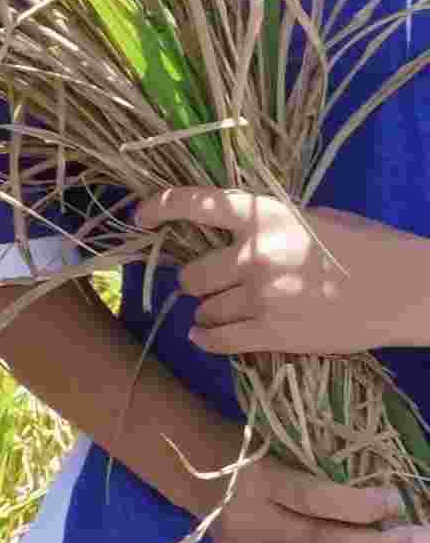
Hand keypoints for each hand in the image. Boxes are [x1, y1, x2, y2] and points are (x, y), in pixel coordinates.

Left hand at [151, 189, 429, 362]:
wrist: (407, 289)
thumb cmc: (367, 246)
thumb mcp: (313, 218)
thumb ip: (268, 223)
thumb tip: (229, 234)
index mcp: (266, 215)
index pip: (195, 203)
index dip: (158, 208)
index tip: (139, 217)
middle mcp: (255, 253)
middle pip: (191, 274)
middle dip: (196, 281)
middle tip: (207, 285)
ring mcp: (261, 296)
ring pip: (203, 309)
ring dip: (207, 311)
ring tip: (222, 311)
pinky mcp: (273, 333)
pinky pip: (218, 339)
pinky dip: (206, 338)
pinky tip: (204, 335)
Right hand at [197, 455, 429, 542]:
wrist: (198, 469)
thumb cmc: (259, 457)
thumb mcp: (284, 452)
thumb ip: (321, 479)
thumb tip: (387, 512)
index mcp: (261, 481)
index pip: (316, 498)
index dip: (360, 505)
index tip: (398, 503)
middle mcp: (248, 521)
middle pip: (318, 541)